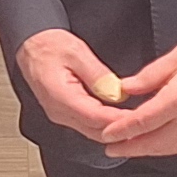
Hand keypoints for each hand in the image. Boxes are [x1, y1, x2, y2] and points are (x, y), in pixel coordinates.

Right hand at [15, 28, 129, 143]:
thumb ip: (97, 75)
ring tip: (136, 120)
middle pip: (96, 131)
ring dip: (113, 128)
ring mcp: (61, 114)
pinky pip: (87, 124)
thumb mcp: (77, 52)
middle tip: (145, 122)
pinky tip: (119, 116)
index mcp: (60, 97)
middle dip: (120, 129)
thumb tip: (116, 93)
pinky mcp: (64, 112)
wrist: (31, 45)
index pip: (96, 117)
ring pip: (92, 131)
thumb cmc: (48, 45)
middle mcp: (59, 112)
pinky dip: (104, 122)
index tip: (139, 118)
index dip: (119, 120)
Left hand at [93, 36, 176, 161]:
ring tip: (130, 149)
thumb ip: (148, 76)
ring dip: (147, 151)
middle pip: (153, 143)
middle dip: (130, 149)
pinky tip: (156, 143)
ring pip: (169, 149)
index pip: (142, 122)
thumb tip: (126, 88)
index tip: (107, 135)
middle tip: (111, 149)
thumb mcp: (176, 57)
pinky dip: (165, 147)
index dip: (122, 131)